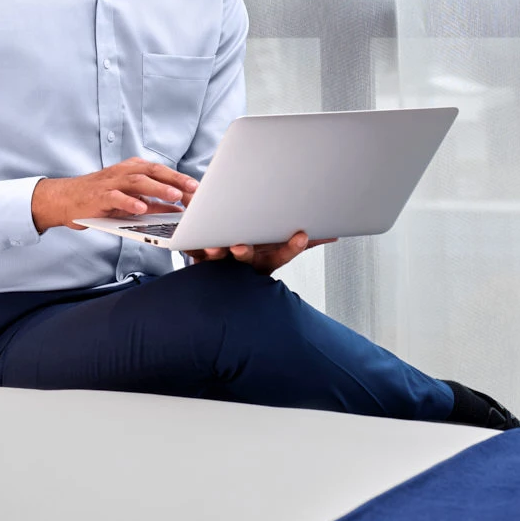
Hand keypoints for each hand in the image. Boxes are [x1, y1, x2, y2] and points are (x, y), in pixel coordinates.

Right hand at [31, 158, 199, 233]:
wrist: (65, 199)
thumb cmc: (100, 200)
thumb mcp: (129, 201)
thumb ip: (152, 204)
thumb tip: (178, 210)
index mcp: (132, 170)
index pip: (160, 170)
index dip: (180, 177)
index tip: (199, 187)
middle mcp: (123, 172)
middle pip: (153, 171)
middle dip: (175, 179)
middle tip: (194, 189)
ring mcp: (110, 183)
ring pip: (137, 182)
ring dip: (158, 188)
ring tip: (174, 196)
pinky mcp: (98, 196)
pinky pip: (116, 197)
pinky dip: (130, 202)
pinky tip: (141, 208)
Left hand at [188, 231, 329, 275]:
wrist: (216, 285)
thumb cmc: (253, 257)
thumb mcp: (277, 252)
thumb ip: (303, 245)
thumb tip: (333, 235)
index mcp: (265, 260)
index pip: (281, 256)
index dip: (291, 248)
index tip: (301, 235)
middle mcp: (244, 264)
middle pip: (247, 259)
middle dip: (245, 253)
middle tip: (240, 246)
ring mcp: (222, 263)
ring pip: (219, 259)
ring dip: (214, 253)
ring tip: (212, 248)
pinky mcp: (201, 258)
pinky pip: (195, 253)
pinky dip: (189, 245)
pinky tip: (186, 236)